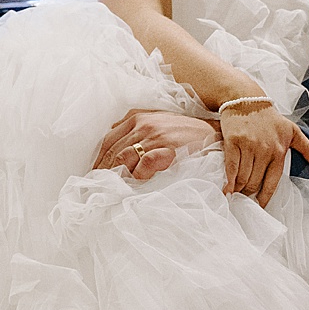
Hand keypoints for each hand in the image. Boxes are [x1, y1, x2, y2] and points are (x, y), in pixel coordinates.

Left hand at [93, 110, 220, 179]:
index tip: (94, 174)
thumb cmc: (186, 132)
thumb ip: (137, 126)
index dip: (99, 159)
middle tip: (96, 188)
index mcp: (138, 118)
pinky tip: (135, 184)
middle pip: (113, 151)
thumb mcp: (159, 121)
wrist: (214, 136)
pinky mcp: (167, 148)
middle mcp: (143, 125)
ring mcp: (155, 136)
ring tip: (111, 190)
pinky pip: (144, 164)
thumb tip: (113, 131)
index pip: (109, 140)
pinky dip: (136, 176)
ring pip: (124, 158)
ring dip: (116, 176)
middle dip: (103, 171)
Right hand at [219, 105, 308, 206]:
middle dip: (249, 194)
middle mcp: (265, 150)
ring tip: (235, 195)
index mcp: (279, 151)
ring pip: (243, 177)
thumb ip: (308, 149)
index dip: (265, 197)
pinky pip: (231, 167)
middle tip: (244, 200)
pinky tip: (227, 189)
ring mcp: (249, 146)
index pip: (272, 182)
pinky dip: (228, 181)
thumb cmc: (271, 118)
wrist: (247, 100)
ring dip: (238, 189)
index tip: (260, 206)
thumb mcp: (293, 131)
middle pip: (255, 182)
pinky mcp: (233, 141)